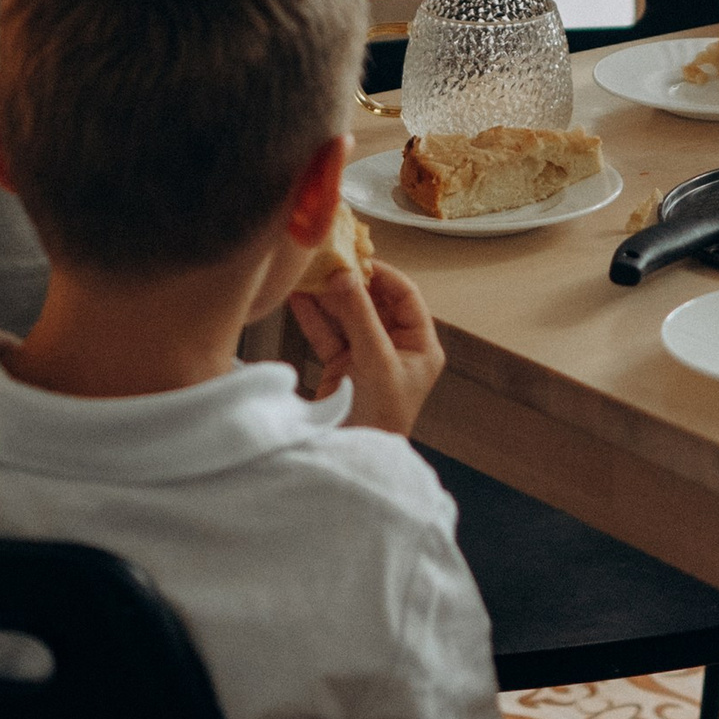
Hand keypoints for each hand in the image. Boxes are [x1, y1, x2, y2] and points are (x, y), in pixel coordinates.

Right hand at [288, 263, 444, 437]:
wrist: (351, 461)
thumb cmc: (379, 417)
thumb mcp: (376, 361)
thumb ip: (359, 315)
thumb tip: (344, 274)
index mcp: (420, 346)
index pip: (405, 296)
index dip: (381, 274)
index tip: (356, 257)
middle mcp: (396, 348)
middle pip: (373, 303)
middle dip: (348, 283)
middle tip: (326, 261)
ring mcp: (367, 357)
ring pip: (347, 316)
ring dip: (327, 297)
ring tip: (305, 273)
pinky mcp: (342, 367)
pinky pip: (328, 334)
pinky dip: (314, 316)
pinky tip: (298, 297)